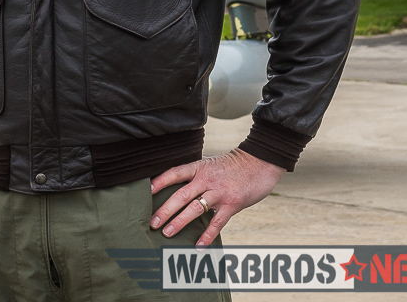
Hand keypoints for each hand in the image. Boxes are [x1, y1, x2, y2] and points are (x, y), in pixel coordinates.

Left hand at [149, 148, 285, 246]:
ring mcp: (219, 193)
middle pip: (181, 195)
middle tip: (152, 222)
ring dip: (179, 222)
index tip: (146, 192)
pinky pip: (217, 222)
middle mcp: (207, 180)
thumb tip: (176, 190)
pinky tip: (198, 245)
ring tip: (167, 233)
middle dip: (165, 210)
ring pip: (195, 209)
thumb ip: (195, 176)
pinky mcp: (232, 204)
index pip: (175, 173)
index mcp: (199, 168)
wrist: (260, 162)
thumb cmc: (232, 165)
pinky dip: (207, 235)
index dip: (160, 182)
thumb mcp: (210, 164)